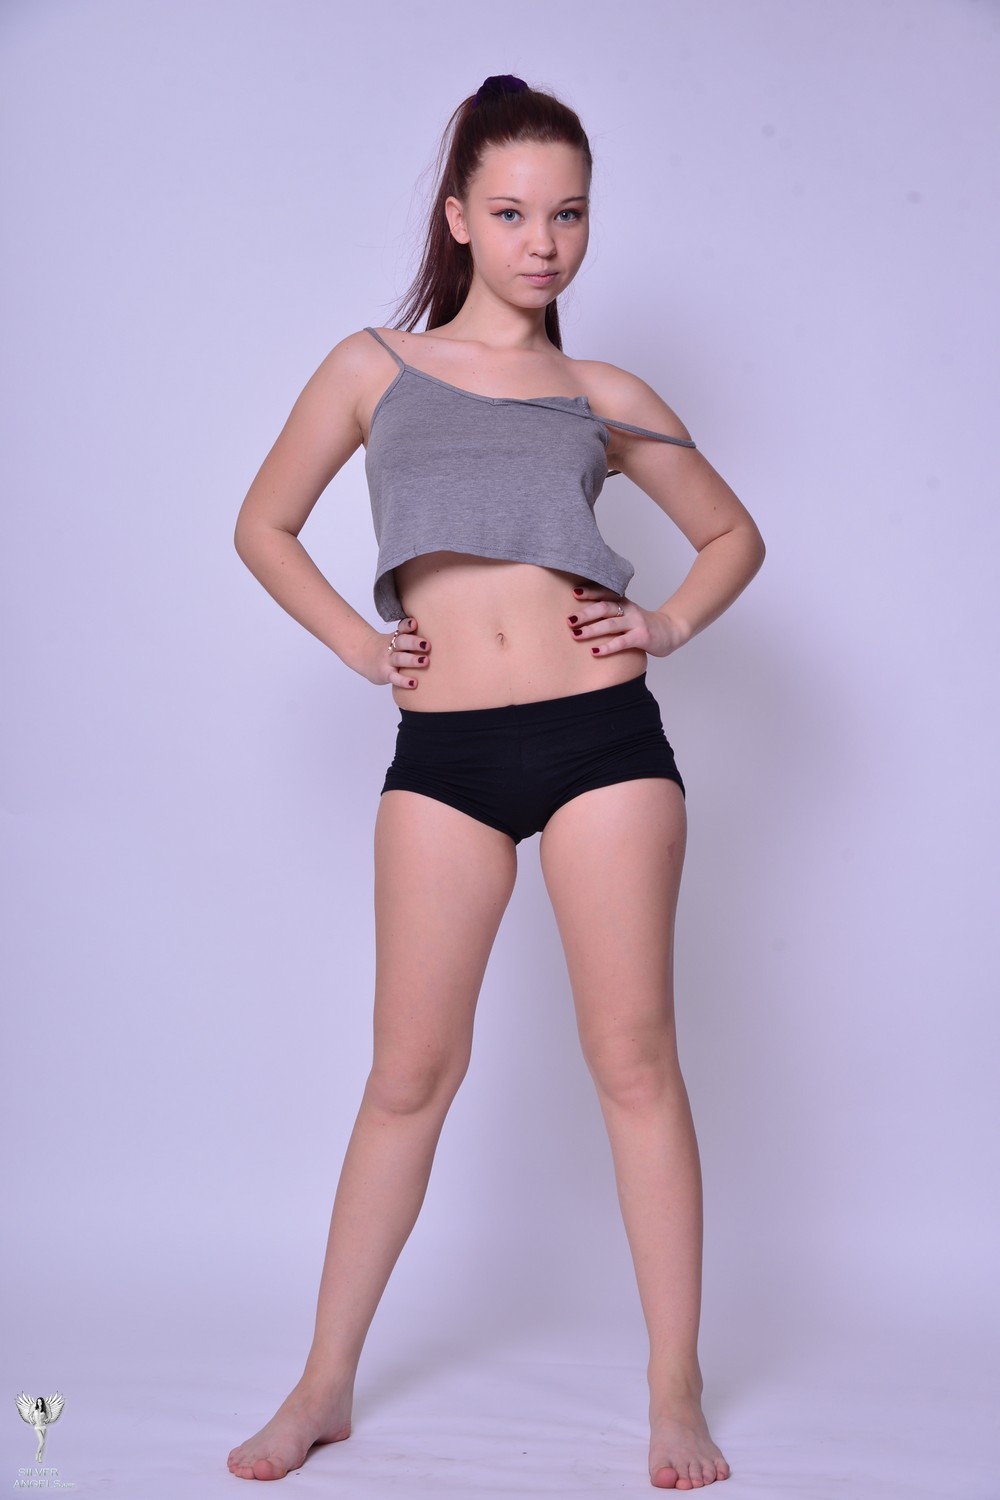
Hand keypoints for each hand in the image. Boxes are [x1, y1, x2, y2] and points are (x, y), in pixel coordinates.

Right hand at [358, 618, 430, 688]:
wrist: (364, 656)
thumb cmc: (389, 648)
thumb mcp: (397, 639)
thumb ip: (412, 637)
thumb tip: (440, 635)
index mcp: (396, 637)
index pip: (402, 629)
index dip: (407, 625)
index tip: (414, 623)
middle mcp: (392, 647)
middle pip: (402, 642)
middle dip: (414, 642)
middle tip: (427, 645)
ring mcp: (388, 660)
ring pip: (399, 659)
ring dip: (412, 660)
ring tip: (425, 661)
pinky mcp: (385, 674)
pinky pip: (394, 677)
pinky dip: (403, 681)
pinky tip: (413, 683)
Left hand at [566, 587, 688, 658]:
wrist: (671, 631)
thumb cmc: (643, 624)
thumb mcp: (628, 613)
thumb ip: (611, 612)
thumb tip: (582, 615)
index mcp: (624, 602)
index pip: (605, 593)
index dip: (590, 592)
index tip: (574, 593)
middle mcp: (629, 610)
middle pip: (604, 607)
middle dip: (585, 614)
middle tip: (569, 620)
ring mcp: (636, 623)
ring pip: (610, 624)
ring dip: (591, 629)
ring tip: (575, 635)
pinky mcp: (642, 637)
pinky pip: (621, 642)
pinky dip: (607, 647)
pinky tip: (594, 652)